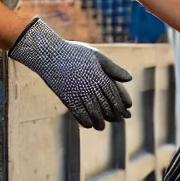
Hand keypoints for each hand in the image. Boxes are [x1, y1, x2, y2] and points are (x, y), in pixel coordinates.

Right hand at [8, 18, 131, 129]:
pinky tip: (88, 125)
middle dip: (113, 114)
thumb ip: (112, 68)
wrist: (49, 54)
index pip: (113, 92)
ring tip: (101, 127)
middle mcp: (89, 84)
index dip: (121, 102)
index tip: (127, 109)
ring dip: (98, 120)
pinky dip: (83, 120)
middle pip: (104, 103)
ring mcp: (77, 91)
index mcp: (98, 74)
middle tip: (118, 120)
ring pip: (92, 110)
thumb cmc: (75, 53)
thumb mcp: (96, 55)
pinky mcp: (66, 96)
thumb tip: (130, 79)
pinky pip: (77, 112)